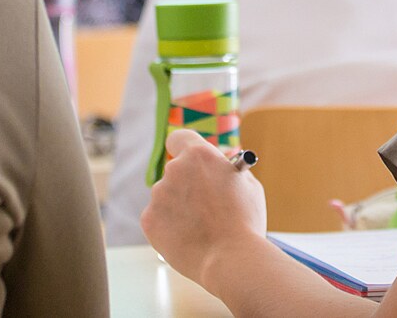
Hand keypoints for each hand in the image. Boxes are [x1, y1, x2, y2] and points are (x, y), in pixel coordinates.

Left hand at [141, 130, 268, 290]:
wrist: (231, 259)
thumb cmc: (245, 221)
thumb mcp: (247, 184)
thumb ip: (228, 169)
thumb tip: (220, 166)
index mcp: (199, 155)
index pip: (179, 138)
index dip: (184, 148)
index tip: (189, 160)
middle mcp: (174, 169)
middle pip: (176, 171)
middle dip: (187, 183)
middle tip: (203, 202)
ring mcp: (158, 195)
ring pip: (167, 196)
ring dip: (178, 205)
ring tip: (200, 226)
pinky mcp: (148, 220)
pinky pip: (158, 217)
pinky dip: (169, 225)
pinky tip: (188, 237)